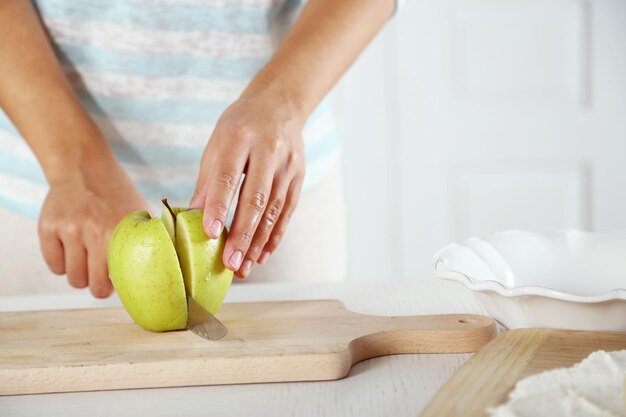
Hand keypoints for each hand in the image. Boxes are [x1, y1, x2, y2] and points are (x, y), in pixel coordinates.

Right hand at [38, 155, 147, 296]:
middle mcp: (94, 232)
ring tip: (89, 260)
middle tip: (103, 275)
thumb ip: (148, 239)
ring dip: (82, 275)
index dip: (122, 285)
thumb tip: (163, 267)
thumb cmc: (117, 194)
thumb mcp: (140, 213)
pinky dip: (63, 264)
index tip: (123, 282)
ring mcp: (68, 230)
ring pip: (74, 279)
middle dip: (100, 286)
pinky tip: (72, 252)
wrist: (83, 167)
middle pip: (94, 287)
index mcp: (121, 230)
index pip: (122, 279)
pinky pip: (55, 266)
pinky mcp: (47, 228)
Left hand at [190, 89, 305, 278]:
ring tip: (243, 266)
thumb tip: (191, 218)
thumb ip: (208, 182)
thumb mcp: (217, 145)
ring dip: (258, 242)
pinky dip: (275, 236)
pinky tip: (262, 255)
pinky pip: (287, 212)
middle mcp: (268, 150)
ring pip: (274, 210)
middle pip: (256, 198)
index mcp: (240, 137)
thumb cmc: (240, 127)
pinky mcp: (299, 177)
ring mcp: (288, 165)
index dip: (220, 206)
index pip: (229, 177)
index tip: (211, 233)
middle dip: (242, 234)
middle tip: (229, 262)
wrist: (279, 106)